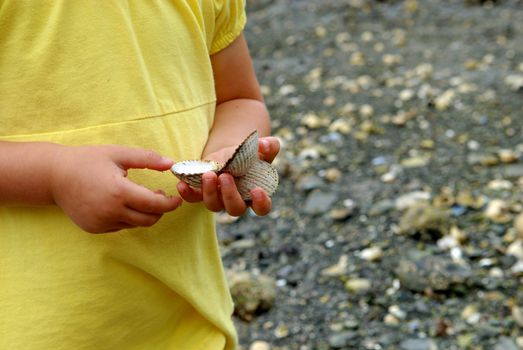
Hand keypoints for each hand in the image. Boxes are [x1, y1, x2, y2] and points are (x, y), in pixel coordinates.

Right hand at [51, 145, 181, 232]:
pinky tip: (123, 203)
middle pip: (148, 219)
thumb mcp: (118, 153)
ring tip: (141, 196)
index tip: (177, 199)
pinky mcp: (94, 229)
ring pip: (135, 224)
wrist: (54, 176)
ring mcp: (101, 223)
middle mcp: (111, 212)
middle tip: (159, 195)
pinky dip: (128, 217)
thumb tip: (171, 163)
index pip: (154, 205)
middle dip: (160, 210)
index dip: (170, 204)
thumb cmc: (88, 160)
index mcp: (119, 192)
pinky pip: (120, 226)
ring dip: (144, 214)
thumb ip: (147, 158)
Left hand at [177, 137, 279, 216]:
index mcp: (255, 195)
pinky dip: (187, 193)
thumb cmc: (252, 154)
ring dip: (210, 192)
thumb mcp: (263, 149)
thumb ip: (269, 146)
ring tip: (208, 174)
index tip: (256, 190)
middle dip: (230, 195)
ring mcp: (219, 199)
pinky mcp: (202, 193)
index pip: (262, 208)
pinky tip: (182, 183)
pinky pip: (194, 198)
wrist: (232, 153)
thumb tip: (265, 144)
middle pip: (235, 209)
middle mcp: (238, 201)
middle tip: (226, 176)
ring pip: (214, 205)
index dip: (261, 203)